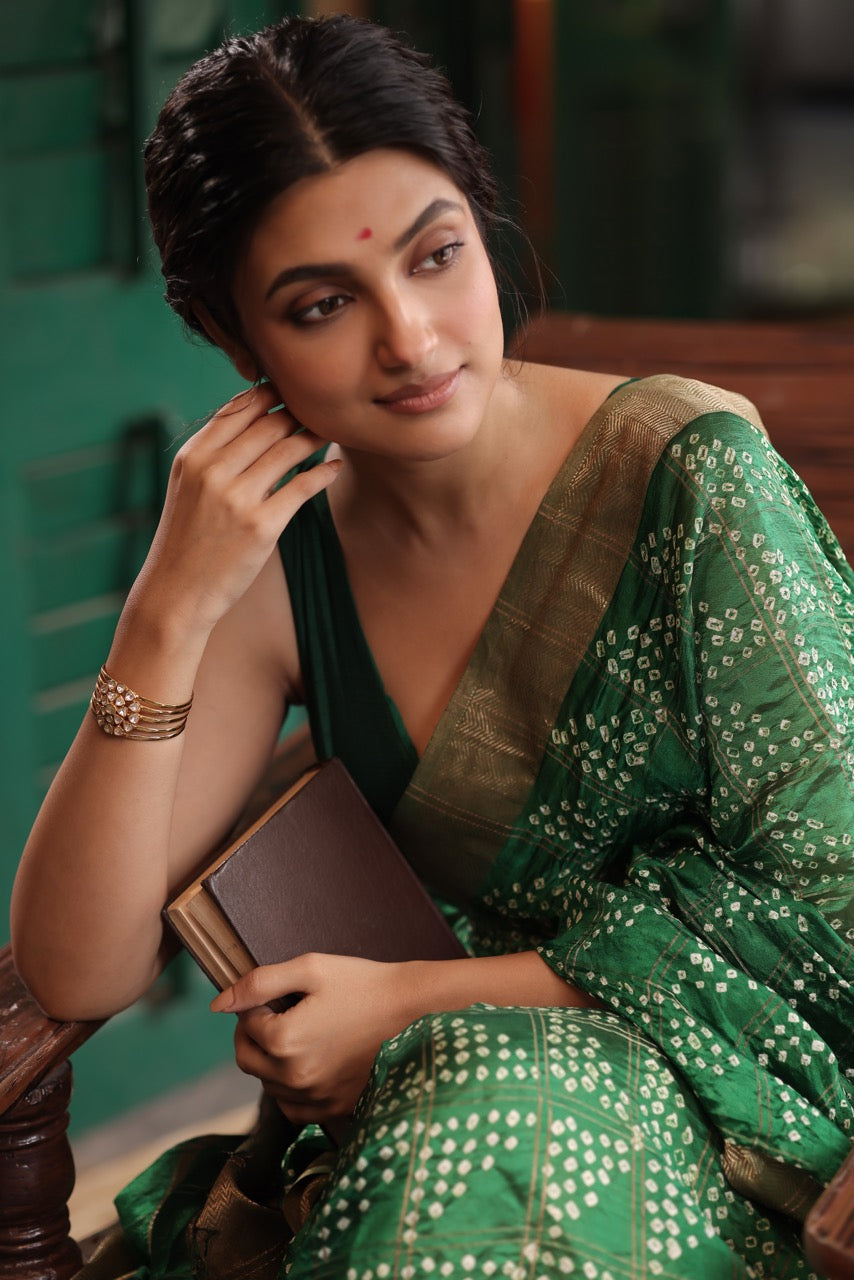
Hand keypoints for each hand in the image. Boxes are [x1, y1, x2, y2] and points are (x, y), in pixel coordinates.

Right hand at [134, 384, 338, 639]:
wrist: (176, 593)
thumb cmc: (187, 538)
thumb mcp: (187, 486)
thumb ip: (215, 452)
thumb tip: (255, 416)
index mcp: (194, 456)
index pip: (239, 407)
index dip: (271, 394)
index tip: (293, 393)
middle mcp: (213, 470)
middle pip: (269, 423)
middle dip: (298, 413)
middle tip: (321, 411)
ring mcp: (237, 498)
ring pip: (289, 449)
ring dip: (314, 437)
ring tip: (330, 433)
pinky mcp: (261, 525)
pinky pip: (302, 486)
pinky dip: (323, 473)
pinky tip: (334, 468)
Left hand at [212, 953, 409, 1124]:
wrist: (413, 1011)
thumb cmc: (363, 984)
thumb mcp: (310, 968)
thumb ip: (259, 982)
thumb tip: (219, 1003)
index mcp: (284, 1040)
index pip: (245, 1023)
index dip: (259, 1004)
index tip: (283, 995)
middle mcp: (294, 1077)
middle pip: (247, 1058)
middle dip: (256, 1034)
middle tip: (284, 1013)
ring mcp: (314, 1098)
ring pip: (266, 1084)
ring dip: (272, 1061)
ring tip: (304, 1035)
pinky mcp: (332, 1109)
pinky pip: (292, 1107)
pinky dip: (291, 1088)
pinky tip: (311, 1063)